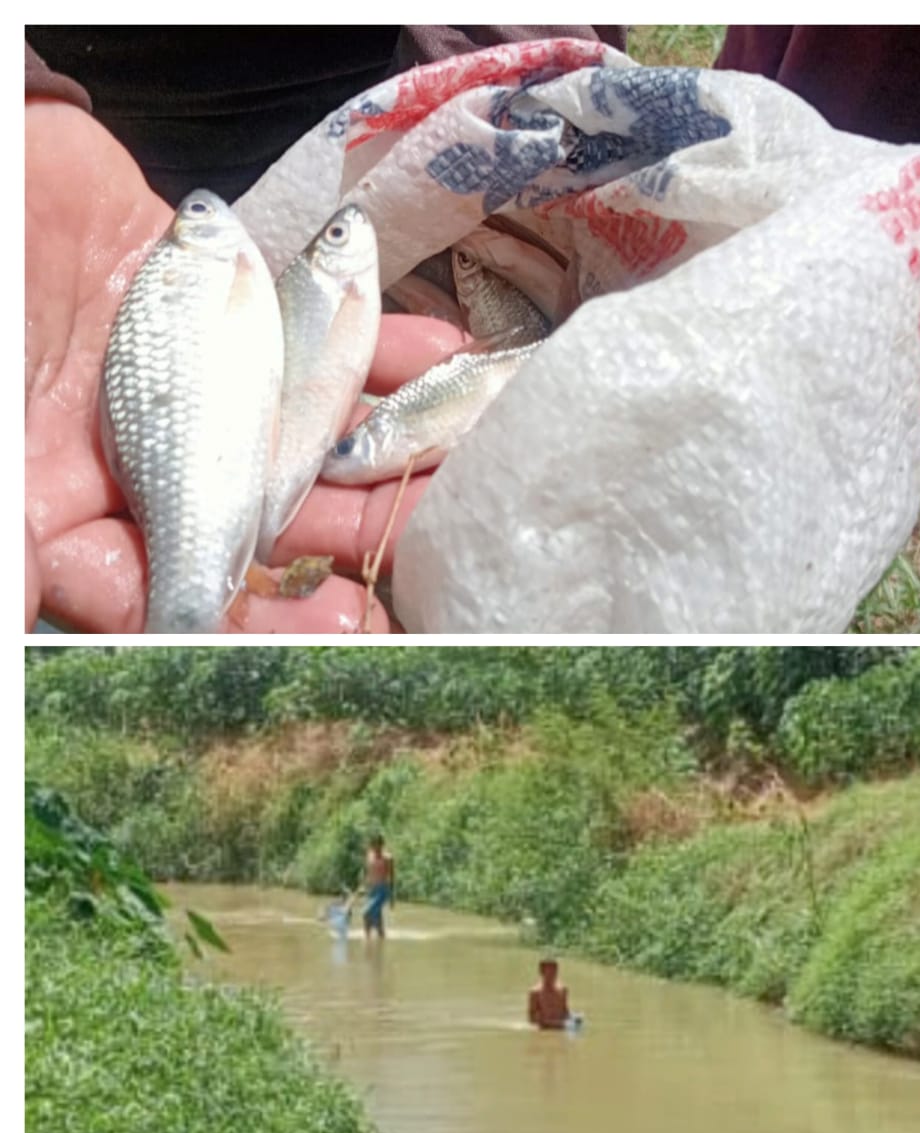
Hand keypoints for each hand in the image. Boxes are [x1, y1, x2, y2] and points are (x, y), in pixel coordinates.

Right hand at [25, 101, 464, 632]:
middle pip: (276, 526)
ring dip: (393, 456)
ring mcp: (217, 391)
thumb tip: (21, 608)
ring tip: (463, 469)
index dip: (266, 619)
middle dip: (356, 543)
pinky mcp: (250, 311)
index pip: (192, 594)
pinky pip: (328, 335)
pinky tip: (448, 356)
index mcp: (96, 516)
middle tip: (433, 556)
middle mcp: (169, 465)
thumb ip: (14, 536)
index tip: (338, 622)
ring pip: (316, 439)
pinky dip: (389, 347)